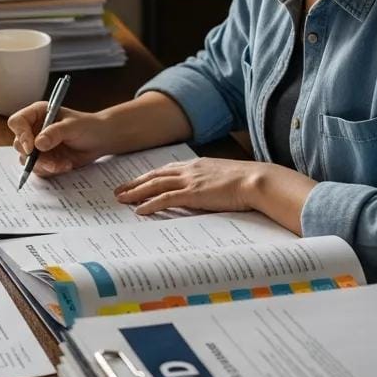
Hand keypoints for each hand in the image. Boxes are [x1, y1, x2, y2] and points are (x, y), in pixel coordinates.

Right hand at [7, 103, 114, 176]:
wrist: (100, 140)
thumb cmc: (88, 126)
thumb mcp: (73, 127)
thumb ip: (55, 133)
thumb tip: (38, 144)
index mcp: (38, 114)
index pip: (17, 122)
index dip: (21, 135)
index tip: (31, 148)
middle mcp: (34, 129)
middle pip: (19, 144)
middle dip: (34, 156)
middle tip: (50, 162)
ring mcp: (38, 146)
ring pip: (27, 160)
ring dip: (44, 166)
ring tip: (63, 164)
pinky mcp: (45, 160)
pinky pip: (39, 169)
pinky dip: (51, 170)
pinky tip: (66, 165)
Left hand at [113, 157, 259, 214]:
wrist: (257, 180)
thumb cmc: (246, 182)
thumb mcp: (224, 179)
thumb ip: (210, 183)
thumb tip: (206, 193)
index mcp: (197, 165)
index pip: (166, 170)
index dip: (149, 177)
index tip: (136, 182)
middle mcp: (190, 170)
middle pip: (155, 176)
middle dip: (135, 183)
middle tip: (119, 191)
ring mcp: (190, 181)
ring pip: (155, 185)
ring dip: (136, 193)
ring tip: (122, 200)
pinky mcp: (193, 193)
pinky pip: (165, 198)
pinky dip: (150, 204)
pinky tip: (140, 211)